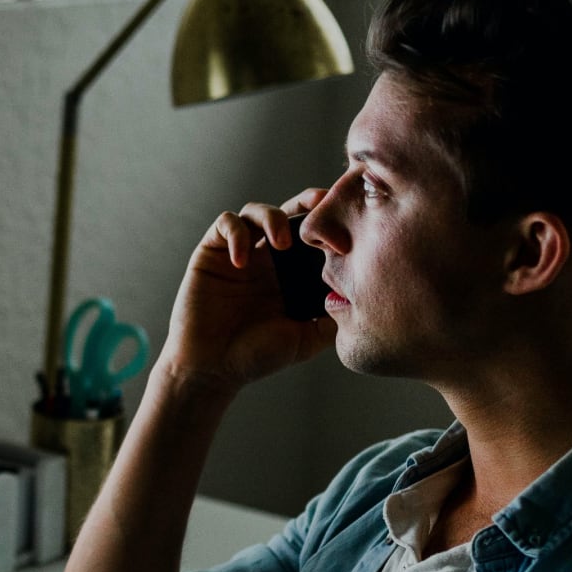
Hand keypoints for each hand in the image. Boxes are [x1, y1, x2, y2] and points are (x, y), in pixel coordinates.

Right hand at [159, 189, 335, 394]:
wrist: (212, 369)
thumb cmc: (255, 356)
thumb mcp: (305, 339)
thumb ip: (330, 319)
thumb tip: (360, 298)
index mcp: (289, 273)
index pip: (311, 236)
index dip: (327, 223)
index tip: (346, 227)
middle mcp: (265, 258)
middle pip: (287, 212)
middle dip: (305, 203)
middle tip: (321, 205)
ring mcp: (238, 253)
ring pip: (256, 211)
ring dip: (272, 218)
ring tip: (282, 242)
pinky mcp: (211, 253)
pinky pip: (224, 224)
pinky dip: (236, 234)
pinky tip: (242, 261)